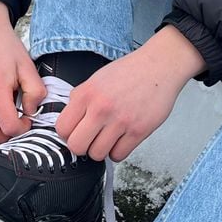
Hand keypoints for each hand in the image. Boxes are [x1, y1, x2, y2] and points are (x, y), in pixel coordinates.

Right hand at [0, 0, 46, 144]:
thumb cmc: (6, 47)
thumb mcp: (28, 67)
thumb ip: (35, 93)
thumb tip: (31, 111)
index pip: (8, 128)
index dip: (22, 129)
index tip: (28, 119)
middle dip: (6, 136)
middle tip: (18, 122)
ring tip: (9, 106)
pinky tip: (0, 99)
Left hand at [56, 26, 203, 162]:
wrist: (159, 66)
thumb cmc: (129, 72)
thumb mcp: (96, 78)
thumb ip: (80, 98)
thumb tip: (69, 119)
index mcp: (87, 94)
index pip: (62, 128)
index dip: (67, 133)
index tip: (75, 132)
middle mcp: (101, 108)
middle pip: (76, 146)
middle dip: (82, 146)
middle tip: (89, 139)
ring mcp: (120, 121)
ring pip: (97, 154)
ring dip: (101, 149)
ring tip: (107, 138)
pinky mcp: (138, 131)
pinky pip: (118, 156)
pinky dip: (117, 151)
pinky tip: (120, 139)